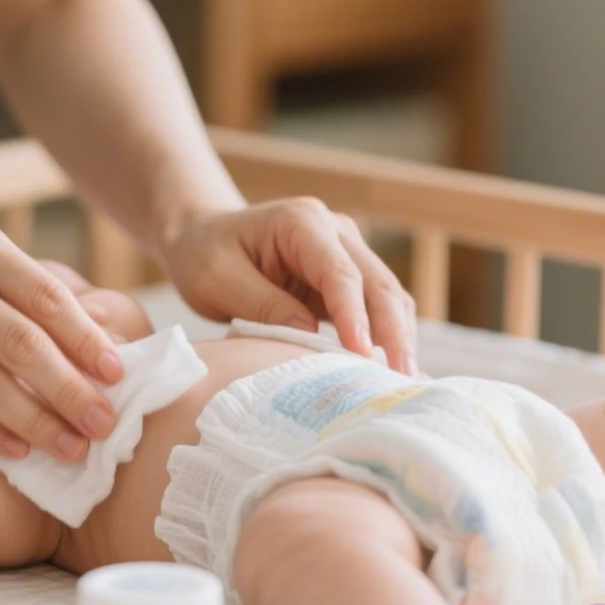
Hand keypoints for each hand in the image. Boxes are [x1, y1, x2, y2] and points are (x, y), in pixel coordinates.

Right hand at [0, 206, 123, 460]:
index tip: (117, 374)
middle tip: (105, 424)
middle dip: (69, 390)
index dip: (85, 339)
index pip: (42, 297)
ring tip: (71, 447)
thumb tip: (90, 341)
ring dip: (34, 422)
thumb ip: (16, 283)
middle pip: (19, 344)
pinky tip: (16, 449)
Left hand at [161, 197, 418, 373]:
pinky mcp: (345, 280)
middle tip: (400, 377)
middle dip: (393, 331)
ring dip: (398, 337)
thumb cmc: (203, 254)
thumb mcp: (217, 277)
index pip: (339, 273)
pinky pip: (375, 308)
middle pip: (377, 283)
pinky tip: (391, 370)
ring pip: (387, 296)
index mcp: (301, 222)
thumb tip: (307, 334)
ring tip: (403, 382)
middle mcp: (334, 232)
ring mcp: (345, 253)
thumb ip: (262, 303)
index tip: (362, 354)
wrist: (201, 237)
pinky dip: (387, 336)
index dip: (354, 315)